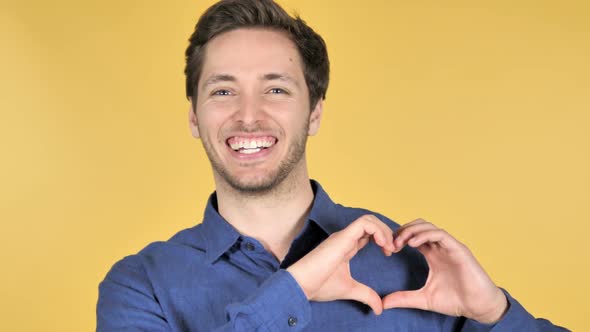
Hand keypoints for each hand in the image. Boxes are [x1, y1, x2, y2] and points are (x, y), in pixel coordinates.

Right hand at [287, 215, 394, 314]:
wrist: (303, 285)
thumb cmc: (319, 285)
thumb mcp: (349, 289)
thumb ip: (366, 295)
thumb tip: (379, 308)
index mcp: (346, 246)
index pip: (368, 233)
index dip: (383, 238)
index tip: (389, 253)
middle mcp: (345, 238)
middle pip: (371, 223)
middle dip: (387, 232)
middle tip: (393, 249)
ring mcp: (344, 235)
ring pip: (369, 219)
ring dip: (384, 230)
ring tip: (389, 246)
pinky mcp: (343, 237)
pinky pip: (364, 223)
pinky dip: (378, 230)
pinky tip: (383, 244)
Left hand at [382, 218, 507, 323]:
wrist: (478, 307)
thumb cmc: (456, 301)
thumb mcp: (424, 299)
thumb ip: (404, 298)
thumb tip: (384, 304)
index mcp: (433, 254)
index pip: (414, 236)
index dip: (400, 238)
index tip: (389, 248)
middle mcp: (441, 247)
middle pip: (419, 226)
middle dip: (403, 230)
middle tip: (392, 243)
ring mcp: (450, 246)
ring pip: (428, 226)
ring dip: (412, 230)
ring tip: (400, 241)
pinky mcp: (458, 249)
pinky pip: (440, 234)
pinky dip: (425, 235)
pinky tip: (413, 244)